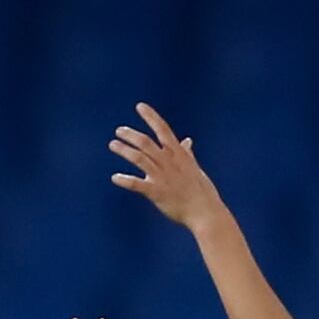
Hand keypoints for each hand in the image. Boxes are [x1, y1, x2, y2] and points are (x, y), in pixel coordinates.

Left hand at [109, 104, 224, 229]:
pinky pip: (137, 184)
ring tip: (113, 145)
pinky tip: (115, 178)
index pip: (163, 130)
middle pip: (146, 142)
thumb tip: (187, 141)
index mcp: (179, 155)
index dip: (151, 117)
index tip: (140, 106)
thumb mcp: (194, 168)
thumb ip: (187, 153)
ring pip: (139, 158)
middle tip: (119, 131)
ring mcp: (162, 177)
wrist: (205, 212)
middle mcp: (169, 162)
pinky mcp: (157, 193)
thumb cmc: (202, 192)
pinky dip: (125, 180)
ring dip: (124, 150)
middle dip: (131, 134)